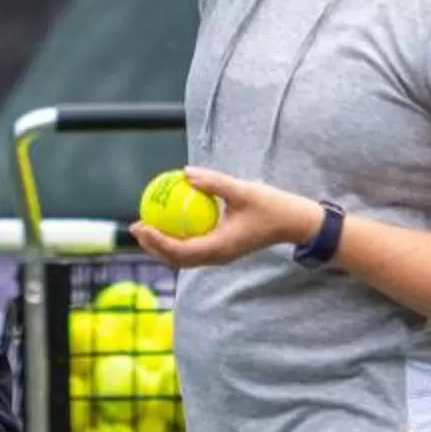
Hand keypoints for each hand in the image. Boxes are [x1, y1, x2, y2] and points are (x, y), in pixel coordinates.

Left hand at [128, 165, 316, 268]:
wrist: (294, 223)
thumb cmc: (272, 207)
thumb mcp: (243, 190)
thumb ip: (214, 182)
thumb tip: (185, 172)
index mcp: (220, 248)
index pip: (180, 250)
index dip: (157, 241)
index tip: (141, 225)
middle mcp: (218, 256)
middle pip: (176, 259)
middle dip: (152, 246)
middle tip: (136, 226)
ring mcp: (220, 255)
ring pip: (183, 257)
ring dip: (162, 245)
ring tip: (146, 227)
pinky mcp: (223, 249)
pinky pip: (194, 247)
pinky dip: (177, 239)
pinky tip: (170, 220)